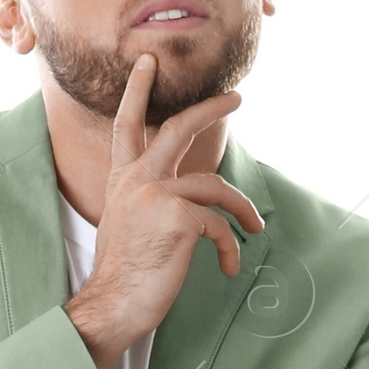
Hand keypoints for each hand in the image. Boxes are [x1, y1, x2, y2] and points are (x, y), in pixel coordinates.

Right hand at [64, 58, 264, 368]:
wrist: (114, 305)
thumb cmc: (124, 275)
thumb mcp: (128, 226)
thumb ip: (147, 202)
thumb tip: (182, 204)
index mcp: (123, 181)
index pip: (127, 126)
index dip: (137, 92)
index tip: (147, 64)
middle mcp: (137, 181)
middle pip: (177, 129)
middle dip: (209, 108)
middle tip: (236, 96)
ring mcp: (157, 196)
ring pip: (215, 187)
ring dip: (241, 207)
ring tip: (254, 226)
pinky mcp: (179, 218)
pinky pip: (219, 225)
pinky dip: (229, 246)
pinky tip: (227, 267)